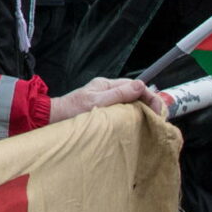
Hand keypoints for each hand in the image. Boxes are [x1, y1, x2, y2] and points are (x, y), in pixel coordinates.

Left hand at [46, 76, 167, 122]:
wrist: (52, 120)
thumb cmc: (71, 111)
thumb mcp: (96, 102)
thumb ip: (118, 94)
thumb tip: (141, 85)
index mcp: (107, 85)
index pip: (136, 86)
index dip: (150, 98)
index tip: (158, 112)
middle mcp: (107, 90)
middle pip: (135, 94)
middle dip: (149, 105)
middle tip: (159, 121)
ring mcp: (105, 100)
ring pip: (130, 104)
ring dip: (141, 112)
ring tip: (151, 125)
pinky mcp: (103, 111)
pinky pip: (122, 112)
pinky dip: (131, 118)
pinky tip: (136, 127)